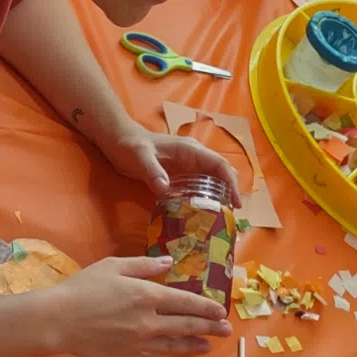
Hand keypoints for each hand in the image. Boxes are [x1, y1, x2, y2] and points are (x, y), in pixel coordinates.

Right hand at [44, 256, 231, 356]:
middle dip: (210, 328)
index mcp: (148, 295)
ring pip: (176, 345)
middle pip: (188, 326)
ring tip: (209, 345)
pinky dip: (171, 355)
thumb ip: (145, 265)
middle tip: (226, 330)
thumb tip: (169, 262)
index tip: (221, 311)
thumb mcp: (114, 266)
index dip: (207, 307)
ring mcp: (140, 342)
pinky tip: (177, 354)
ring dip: (196, 345)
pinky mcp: (129, 356)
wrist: (58, 320)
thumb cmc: (83, 288)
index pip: (187, 303)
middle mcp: (150, 321)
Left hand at [103, 126, 242, 203]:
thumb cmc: (130, 145)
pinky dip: (206, 197)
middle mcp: (194, 156)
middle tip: (232, 214)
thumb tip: (165, 189)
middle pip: (221, 171)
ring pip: (212, 179)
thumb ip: (152, 172)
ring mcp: (188, 164)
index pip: (218, 164)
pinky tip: (203, 212)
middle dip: (231, 190)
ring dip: (221, 194)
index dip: (231, 182)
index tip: (236, 201)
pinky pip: (199, 185)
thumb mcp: (140, 157)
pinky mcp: (181, 173)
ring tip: (222, 216)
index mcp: (190, 150)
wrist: (120, 140)